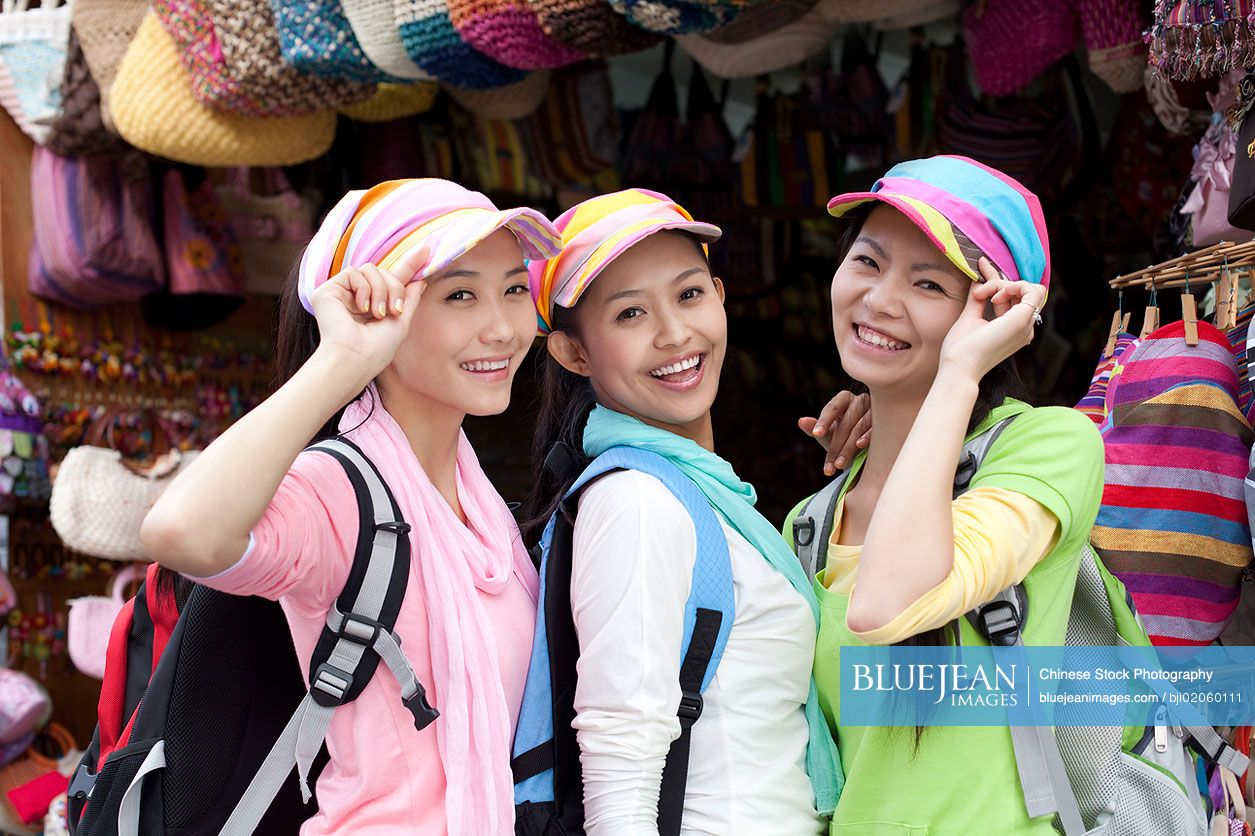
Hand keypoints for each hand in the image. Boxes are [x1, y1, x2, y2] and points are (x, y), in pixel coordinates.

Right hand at [309, 245, 429, 386]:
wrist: (355, 358)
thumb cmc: (377, 350)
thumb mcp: (401, 322)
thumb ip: (409, 300)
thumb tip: (420, 281)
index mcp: (374, 305)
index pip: (392, 280)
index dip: (409, 264)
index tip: (427, 248)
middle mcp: (357, 297)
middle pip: (384, 272)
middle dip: (395, 288)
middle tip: (395, 310)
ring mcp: (342, 293)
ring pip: (371, 269)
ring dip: (381, 290)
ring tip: (376, 313)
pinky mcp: (328, 290)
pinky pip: (354, 272)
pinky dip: (364, 289)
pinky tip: (361, 308)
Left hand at [798, 390, 870, 475]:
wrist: (868, 451)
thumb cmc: (845, 440)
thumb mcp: (829, 436)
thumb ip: (815, 429)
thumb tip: (801, 421)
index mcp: (844, 400)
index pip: (832, 407)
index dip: (824, 421)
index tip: (817, 434)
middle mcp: (860, 400)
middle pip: (846, 422)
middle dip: (836, 445)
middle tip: (830, 464)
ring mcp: (876, 409)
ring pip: (859, 427)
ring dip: (849, 447)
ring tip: (839, 464)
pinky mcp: (888, 420)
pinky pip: (876, 428)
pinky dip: (867, 437)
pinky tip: (859, 446)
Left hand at [938, 257, 1044, 382]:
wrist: (959, 366)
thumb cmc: (961, 349)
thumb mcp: (970, 317)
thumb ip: (977, 298)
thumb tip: (978, 280)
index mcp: (1013, 328)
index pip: (1013, 297)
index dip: (998, 278)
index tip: (981, 264)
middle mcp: (1023, 327)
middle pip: (1019, 291)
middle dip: (997, 281)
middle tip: (977, 292)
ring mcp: (1025, 325)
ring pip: (1026, 288)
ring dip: (1002, 284)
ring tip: (982, 295)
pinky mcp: (1023, 319)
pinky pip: (1032, 290)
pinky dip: (1013, 285)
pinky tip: (994, 294)